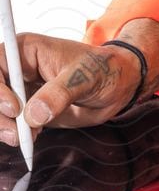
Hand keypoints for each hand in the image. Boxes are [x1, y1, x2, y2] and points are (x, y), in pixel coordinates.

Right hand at [0, 34, 143, 142]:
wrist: (115, 86)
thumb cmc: (102, 69)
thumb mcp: (85, 76)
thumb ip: (60, 93)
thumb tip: (33, 115)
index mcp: (25, 51)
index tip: (14, 109)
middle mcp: (15, 70)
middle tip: (17, 135)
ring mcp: (17, 91)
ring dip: (3, 128)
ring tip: (25, 139)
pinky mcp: (23, 111)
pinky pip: (7, 123)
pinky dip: (12, 134)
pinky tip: (30, 138)